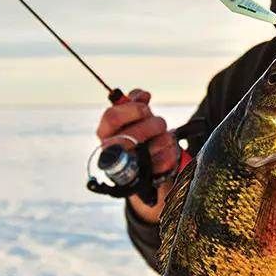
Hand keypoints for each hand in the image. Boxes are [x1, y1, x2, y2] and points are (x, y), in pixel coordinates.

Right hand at [95, 89, 178, 222]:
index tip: (146, 108)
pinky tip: (166, 150)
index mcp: (105, 132)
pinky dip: (170, 152)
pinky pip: (164, 161)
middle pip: (134, 134)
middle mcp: (111, 150)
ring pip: (153, 147)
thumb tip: (143, 96)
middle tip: (160, 124)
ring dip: (164, 138)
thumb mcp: (132, 116)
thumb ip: (134, 101)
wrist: (143, 165)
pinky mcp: (145, 179)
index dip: (132, 109)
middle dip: (153, 125)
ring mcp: (127, 166)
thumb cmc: (136, 133)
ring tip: (163, 137)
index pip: (112, 117)